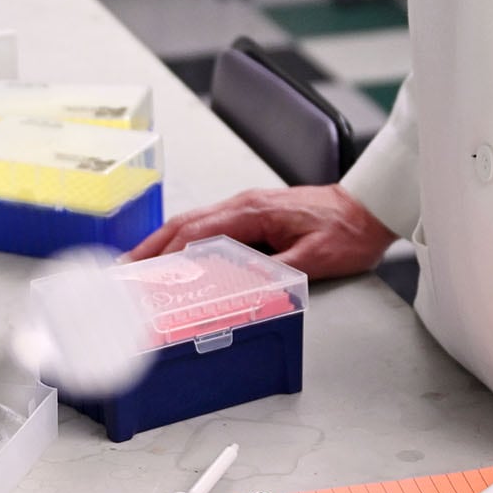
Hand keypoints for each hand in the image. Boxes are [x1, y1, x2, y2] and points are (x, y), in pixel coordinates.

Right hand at [124, 184, 394, 278]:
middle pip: (185, 224)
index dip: (167, 256)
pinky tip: (178, 255)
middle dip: (152, 247)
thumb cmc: (347, 230)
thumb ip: (275, 272)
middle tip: (123, 268)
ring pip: (195, 223)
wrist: (370, 206)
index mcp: (253, 211)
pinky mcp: (254, 214)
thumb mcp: (313, 259)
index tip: (144, 273)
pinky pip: (210, 226)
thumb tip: (239, 287)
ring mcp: (247, 207)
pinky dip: (185, 240)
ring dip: (164, 243)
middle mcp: (244, 204)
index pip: (198, 234)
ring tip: (138, 263)